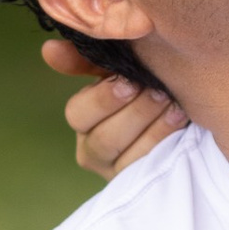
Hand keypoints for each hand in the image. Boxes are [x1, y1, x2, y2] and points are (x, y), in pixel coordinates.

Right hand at [41, 36, 183, 179]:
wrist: (180, 105)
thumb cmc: (140, 84)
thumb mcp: (115, 70)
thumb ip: (86, 59)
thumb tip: (48, 50)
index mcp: (82, 120)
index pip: (78, 114)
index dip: (102, 100)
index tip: (129, 82)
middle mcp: (93, 150)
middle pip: (103, 140)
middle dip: (134, 114)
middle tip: (158, 91)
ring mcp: (116, 171)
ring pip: (128, 156)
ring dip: (153, 127)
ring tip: (173, 103)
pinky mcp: (141, 180)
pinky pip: (149, 165)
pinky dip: (165, 140)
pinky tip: (179, 119)